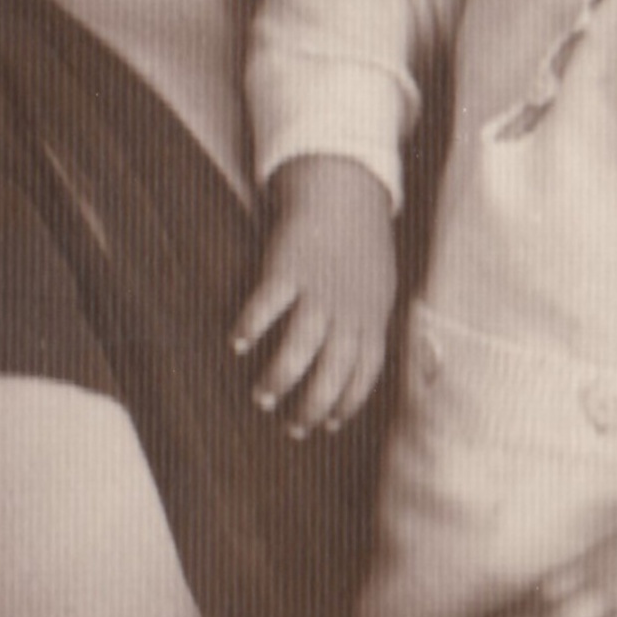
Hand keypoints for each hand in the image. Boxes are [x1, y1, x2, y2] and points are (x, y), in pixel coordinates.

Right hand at [232, 156, 396, 432]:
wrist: (345, 190)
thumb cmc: (359, 246)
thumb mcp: (378, 289)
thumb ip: (367, 326)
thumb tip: (358, 367)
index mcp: (371, 319)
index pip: (364, 375)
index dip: (347, 405)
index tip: (328, 425)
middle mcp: (347, 310)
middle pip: (332, 372)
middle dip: (312, 406)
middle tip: (291, 426)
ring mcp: (318, 290)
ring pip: (301, 347)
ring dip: (280, 378)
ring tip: (262, 397)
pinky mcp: (288, 267)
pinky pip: (268, 304)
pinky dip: (252, 326)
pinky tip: (237, 344)